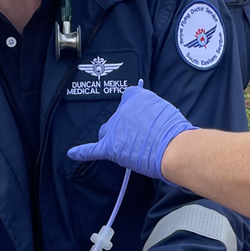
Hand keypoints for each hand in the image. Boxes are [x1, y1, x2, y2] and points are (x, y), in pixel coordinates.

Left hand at [67, 86, 195, 181]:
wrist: (174, 148)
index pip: (130, 99)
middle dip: (126, 127)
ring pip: (107, 132)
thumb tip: (150, 121)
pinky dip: (82, 152)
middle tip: (144, 138)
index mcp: (136, 97)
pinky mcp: (111, 147)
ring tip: (132, 148)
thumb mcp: (168, 110)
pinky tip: (72, 153)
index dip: (137, 112)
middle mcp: (122, 109)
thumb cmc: (177, 132)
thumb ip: (154, 112)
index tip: (145, 118)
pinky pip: (93, 149)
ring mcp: (115, 128)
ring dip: (115, 138)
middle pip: (117, 118)